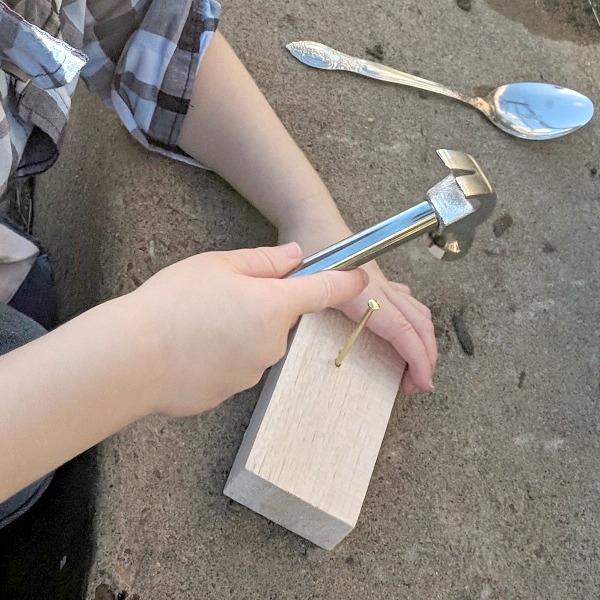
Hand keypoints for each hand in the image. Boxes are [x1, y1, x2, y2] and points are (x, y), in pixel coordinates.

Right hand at [131, 243, 367, 415]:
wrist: (134, 358)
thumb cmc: (175, 303)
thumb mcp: (219, 265)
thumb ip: (265, 261)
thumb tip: (296, 256)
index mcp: (276, 306)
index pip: (324, 291)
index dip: (346, 282)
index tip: (359, 277)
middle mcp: (274, 343)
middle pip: (279, 319)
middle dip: (258, 308)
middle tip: (217, 299)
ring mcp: (253, 372)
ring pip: (254, 344)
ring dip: (236, 333)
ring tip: (195, 326)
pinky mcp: (230, 393)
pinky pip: (233, 367)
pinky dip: (219, 357)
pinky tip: (188, 350)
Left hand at [279, 220, 436, 394]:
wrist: (312, 218)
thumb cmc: (308, 245)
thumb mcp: (303, 277)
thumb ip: (312, 299)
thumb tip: (314, 325)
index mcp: (364, 292)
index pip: (400, 329)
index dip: (417, 357)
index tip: (421, 382)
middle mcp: (380, 288)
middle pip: (418, 324)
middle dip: (426, 357)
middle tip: (418, 384)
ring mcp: (382, 283)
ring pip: (418, 313)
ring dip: (423, 342)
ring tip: (414, 366)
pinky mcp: (378, 281)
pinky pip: (406, 303)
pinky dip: (414, 324)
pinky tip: (407, 333)